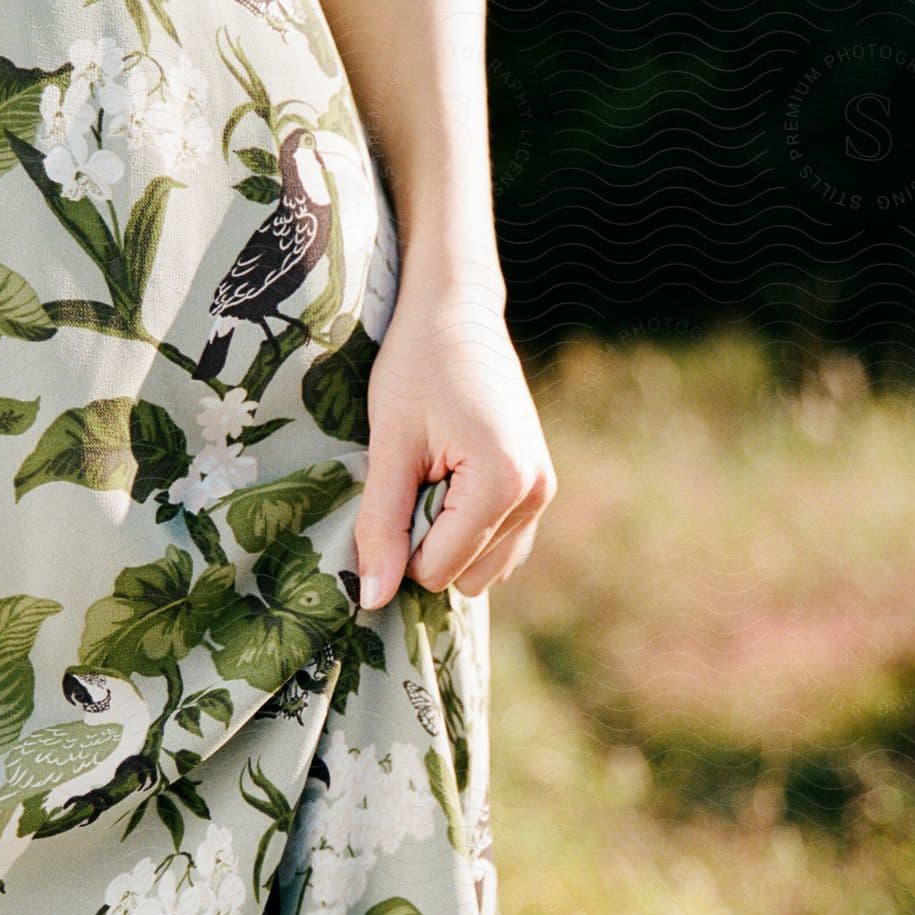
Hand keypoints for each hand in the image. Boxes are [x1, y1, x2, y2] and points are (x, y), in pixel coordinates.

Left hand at [354, 263, 555, 609]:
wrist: (457, 312)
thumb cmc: (415, 367)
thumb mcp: (389, 445)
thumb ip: (381, 526)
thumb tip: (371, 602)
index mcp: (503, 483)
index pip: (438, 570)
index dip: (400, 543)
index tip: (396, 485)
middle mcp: (536, 494)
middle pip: (463, 576)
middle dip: (428, 544)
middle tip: (416, 477)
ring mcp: (543, 492)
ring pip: (484, 569)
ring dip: (449, 538)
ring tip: (436, 474)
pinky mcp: (539, 487)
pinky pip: (501, 547)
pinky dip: (470, 530)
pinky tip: (455, 481)